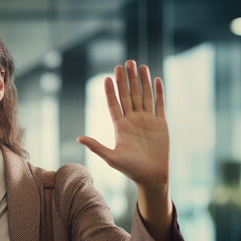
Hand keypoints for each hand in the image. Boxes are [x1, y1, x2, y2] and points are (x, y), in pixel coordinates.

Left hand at [77, 60, 168, 187]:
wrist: (152, 176)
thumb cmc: (130, 169)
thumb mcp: (111, 157)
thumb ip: (96, 146)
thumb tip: (78, 138)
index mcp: (120, 126)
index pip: (114, 104)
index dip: (111, 91)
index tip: (107, 78)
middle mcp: (133, 120)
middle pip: (128, 95)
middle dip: (126, 80)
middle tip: (124, 63)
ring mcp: (147, 120)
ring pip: (144, 96)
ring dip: (141, 81)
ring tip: (138, 65)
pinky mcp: (161, 123)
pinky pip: (159, 104)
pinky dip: (158, 92)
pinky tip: (155, 79)